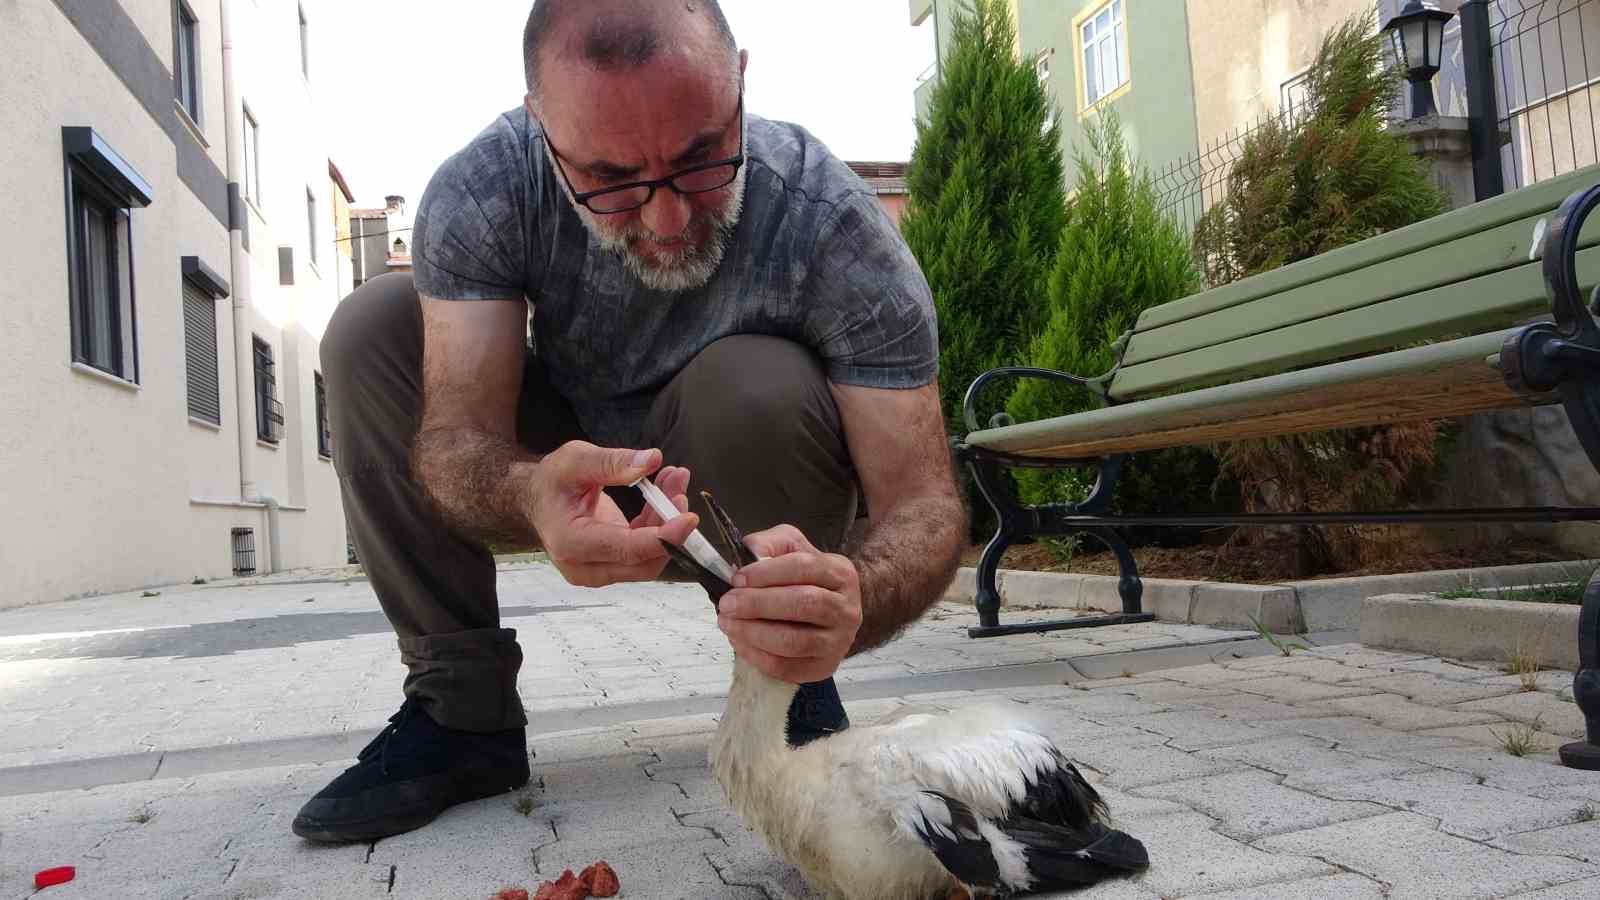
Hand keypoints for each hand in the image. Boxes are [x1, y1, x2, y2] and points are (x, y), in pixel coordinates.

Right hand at [529, 441, 698, 587]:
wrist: (537, 498)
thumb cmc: (552, 480)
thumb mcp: (576, 460)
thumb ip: (613, 462)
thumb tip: (653, 460)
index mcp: (571, 542)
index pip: (626, 549)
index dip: (663, 537)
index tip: (689, 518)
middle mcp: (583, 567)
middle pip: (643, 559)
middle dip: (669, 526)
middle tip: (678, 486)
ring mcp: (597, 572)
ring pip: (649, 558)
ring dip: (668, 522)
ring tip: (673, 480)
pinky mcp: (610, 567)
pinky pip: (644, 552)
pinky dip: (659, 526)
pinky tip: (665, 493)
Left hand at [717, 524, 862, 683]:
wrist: (829, 613)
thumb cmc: (804, 578)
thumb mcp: (790, 548)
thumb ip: (770, 543)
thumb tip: (750, 553)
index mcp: (840, 573)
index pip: (804, 568)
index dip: (766, 573)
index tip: (737, 578)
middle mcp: (847, 609)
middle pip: (803, 605)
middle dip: (758, 604)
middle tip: (727, 603)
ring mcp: (837, 642)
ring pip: (794, 641)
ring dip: (754, 633)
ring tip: (728, 623)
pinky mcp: (822, 667)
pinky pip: (786, 667)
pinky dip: (756, 656)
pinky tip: (739, 641)